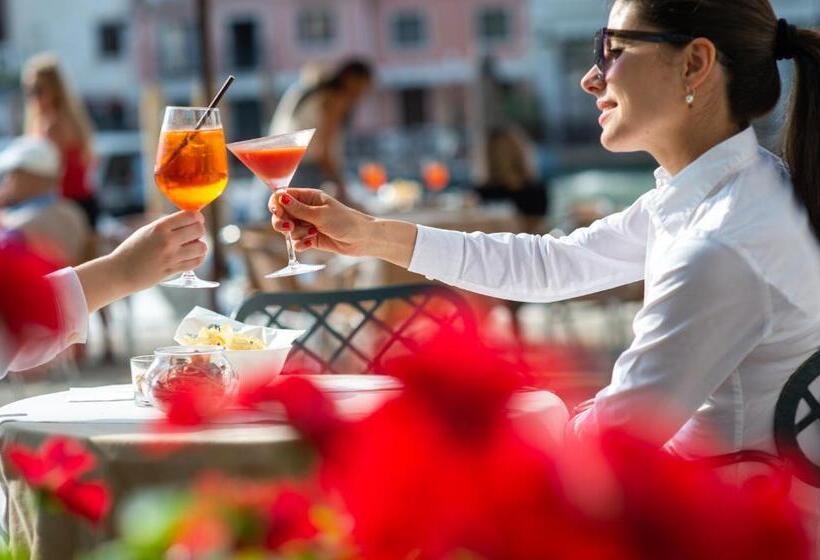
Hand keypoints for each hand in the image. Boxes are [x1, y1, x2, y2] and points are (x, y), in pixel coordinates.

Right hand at [75, 211, 207, 312]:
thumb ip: (167, 226)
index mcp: (160, 227)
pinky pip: (197, 262)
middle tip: (193, 234)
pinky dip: (197, 258)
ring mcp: (171, 256)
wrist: (120, 272)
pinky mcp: (173, 270)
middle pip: (199, 230)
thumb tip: (189, 221)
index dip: (197, 217)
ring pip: (202, 247)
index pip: (191, 216)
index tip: (195, 220)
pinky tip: (191, 257)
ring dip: (199, 246)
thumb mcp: (147, 230)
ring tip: (191, 247)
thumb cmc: (132, 250)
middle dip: (199, 231)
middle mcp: (167, 240)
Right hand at [269, 188, 372, 255]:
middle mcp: (306, 210)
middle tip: (288, 227)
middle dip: (282, 222)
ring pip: (289, 230)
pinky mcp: (311, 238)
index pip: (284, 196)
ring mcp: (308, 224)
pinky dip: (301, 244)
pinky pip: (297, 242)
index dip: (277, 204)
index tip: (277, 211)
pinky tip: (311, 243)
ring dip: (296, 234)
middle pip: (282, 214)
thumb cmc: (345, 221)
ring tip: (311, 234)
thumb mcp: (320, 214)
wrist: (362, 239)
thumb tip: (280, 198)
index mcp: (308, 197)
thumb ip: (298, 209)